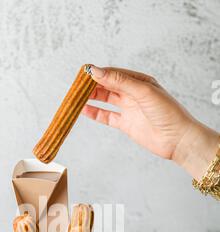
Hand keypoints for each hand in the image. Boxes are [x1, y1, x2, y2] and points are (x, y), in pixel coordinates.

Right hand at [83, 66, 218, 179]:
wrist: (177, 139)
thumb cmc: (167, 113)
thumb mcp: (143, 92)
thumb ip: (119, 82)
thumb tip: (97, 71)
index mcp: (139, 81)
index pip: (113, 74)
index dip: (98, 73)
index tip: (83, 73)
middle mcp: (133, 94)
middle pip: (108, 86)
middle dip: (92, 85)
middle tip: (75, 86)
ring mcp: (129, 109)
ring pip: (105, 100)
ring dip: (91, 98)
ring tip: (76, 97)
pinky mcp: (126, 124)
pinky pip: (107, 116)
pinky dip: (95, 113)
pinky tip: (83, 110)